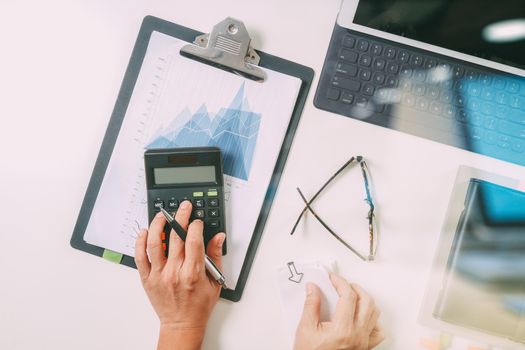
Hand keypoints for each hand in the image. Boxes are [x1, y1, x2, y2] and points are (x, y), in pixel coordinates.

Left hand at [135, 200, 225, 349]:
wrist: (181, 324)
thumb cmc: (198, 305)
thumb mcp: (214, 281)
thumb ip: (215, 256)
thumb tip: (218, 237)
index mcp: (193, 273)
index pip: (193, 240)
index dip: (196, 226)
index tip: (197, 221)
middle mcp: (174, 273)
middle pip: (175, 237)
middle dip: (180, 217)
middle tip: (183, 208)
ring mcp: (159, 275)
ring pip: (155, 243)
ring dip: (158, 225)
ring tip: (162, 215)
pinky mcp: (147, 279)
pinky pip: (140, 257)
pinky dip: (140, 242)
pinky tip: (144, 232)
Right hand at [294, 274, 384, 349]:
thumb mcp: (305, 329)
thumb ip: (310, 306)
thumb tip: (313, 288)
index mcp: (342, 329)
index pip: (348, 296)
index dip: (340, 282)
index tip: (333, 278)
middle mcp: (357, 335)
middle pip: (366, 301)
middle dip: (354, 288)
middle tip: (342, 285)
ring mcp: (364, 342)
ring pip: (375, 313)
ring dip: (365, 300)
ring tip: (352, 296)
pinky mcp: (365, 347)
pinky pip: (378, 331)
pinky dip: (373, 320)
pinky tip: (362, 316)